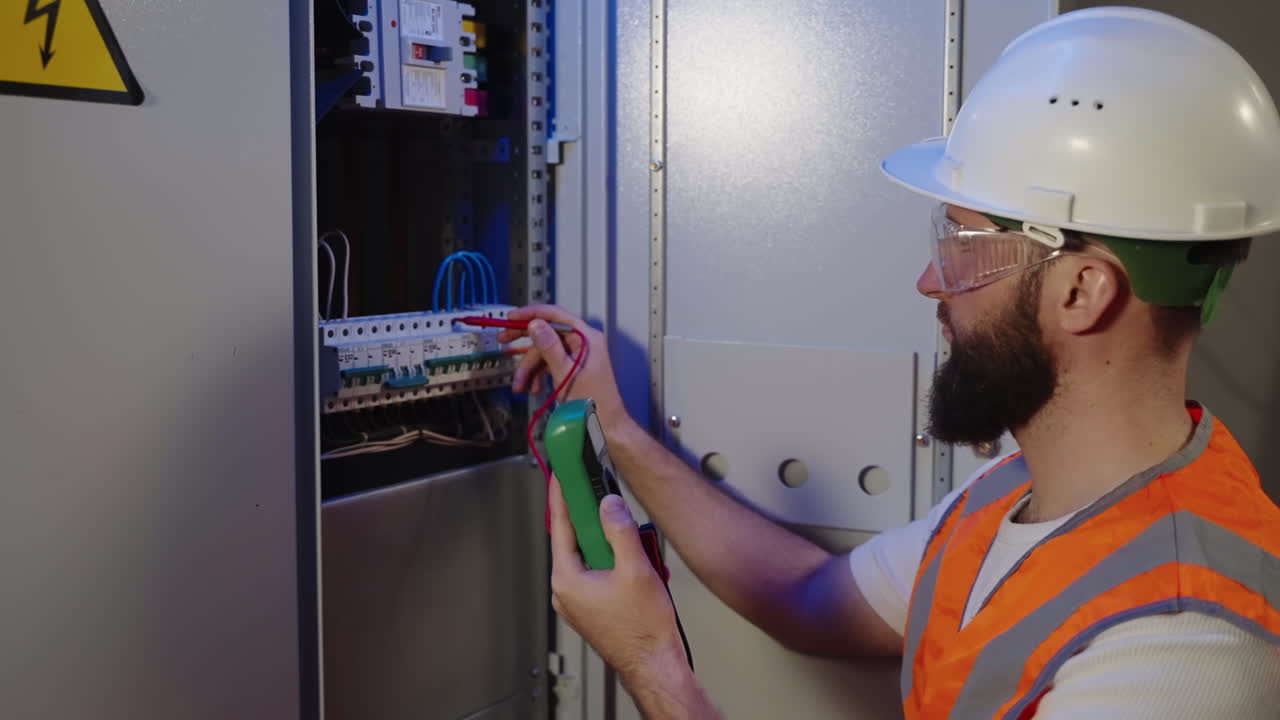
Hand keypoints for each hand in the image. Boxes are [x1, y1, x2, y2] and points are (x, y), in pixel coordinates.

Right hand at [497, 305, 629, 429]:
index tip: (513, 317)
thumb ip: (550, 346)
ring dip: (529, 368)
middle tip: (504, 339)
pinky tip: (532, 388)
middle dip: (525, 343)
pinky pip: (550, 364)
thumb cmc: (593, 403)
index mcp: (586, 338)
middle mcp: (583, 343)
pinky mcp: (572, 368)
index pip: (555, 315)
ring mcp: (577, 356)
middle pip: (547, 333)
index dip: (531, 314)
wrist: (604, 427)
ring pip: (545, 353)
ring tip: (520, 384)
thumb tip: (536, 325)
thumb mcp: (565, 372)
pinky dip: (538, 375)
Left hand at [548, 474, 685, 684]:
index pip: (560, 525)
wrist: (655, 665)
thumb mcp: (636, 570)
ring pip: (590, 556)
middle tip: (609, 501)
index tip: (564, 473)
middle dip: (598, 521)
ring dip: (612, 545)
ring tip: (637, 547)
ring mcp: (578, 601)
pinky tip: (638, 564)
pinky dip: (615, 562)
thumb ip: (620, 531)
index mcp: (567, 579)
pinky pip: (598, 572)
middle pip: (576, 539)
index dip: (563, 495)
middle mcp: (566, 590)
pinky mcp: (592, 607)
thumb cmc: (644, 630)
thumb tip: (608, 505)